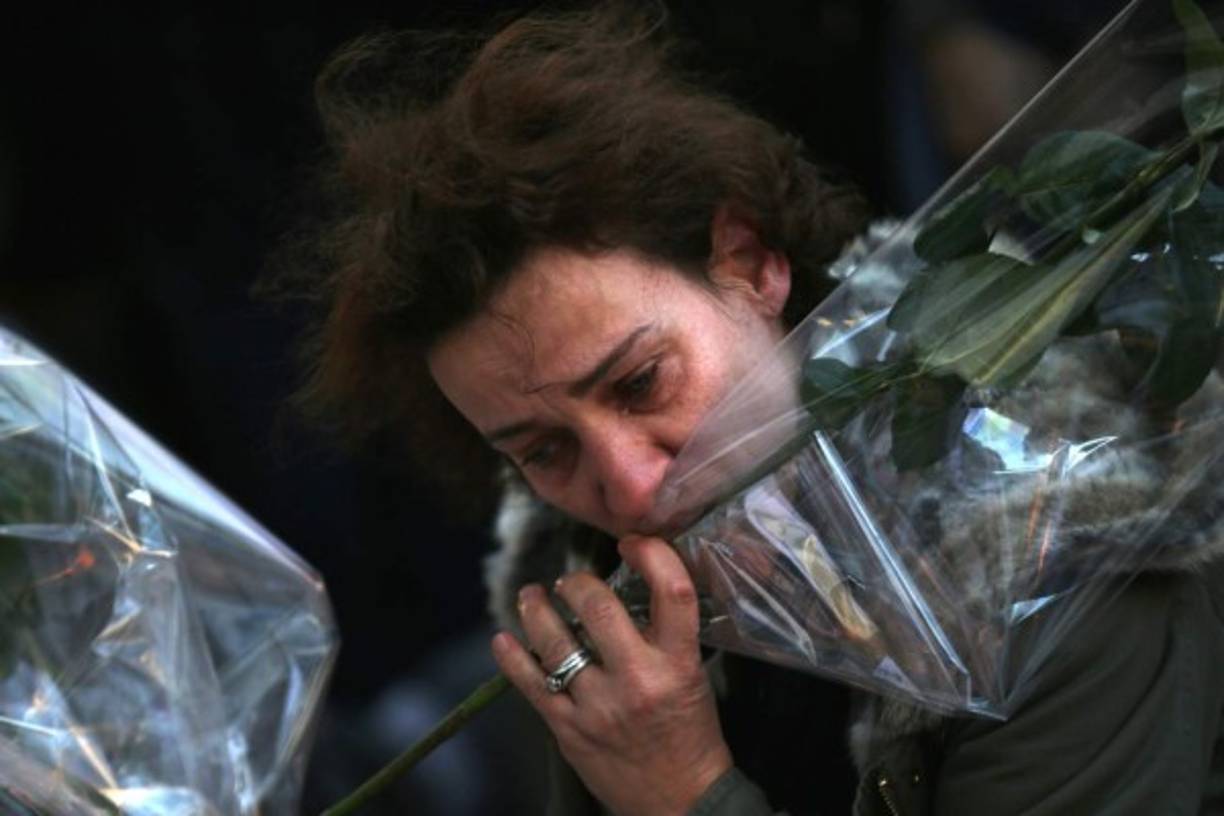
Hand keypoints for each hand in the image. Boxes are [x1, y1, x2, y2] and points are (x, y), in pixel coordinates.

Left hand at [493, 536, 732, 815]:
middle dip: (578, 583)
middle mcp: (638, 681)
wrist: (680, 802)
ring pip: (555, 642)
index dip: (651, 554)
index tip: (632, 543)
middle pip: (599, 608)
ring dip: (536, 610)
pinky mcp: (568, 729)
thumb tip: (628, 585)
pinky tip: (503, 639)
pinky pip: (531, 684)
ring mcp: (598, 706)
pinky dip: (512, 657)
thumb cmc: (691, 734)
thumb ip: (665, 635)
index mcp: (678, 664)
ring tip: (532, 596)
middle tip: (571, 581)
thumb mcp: (693, 677)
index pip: (672, 591)